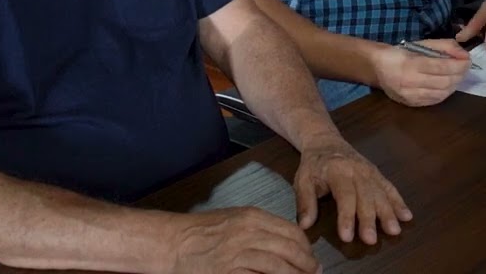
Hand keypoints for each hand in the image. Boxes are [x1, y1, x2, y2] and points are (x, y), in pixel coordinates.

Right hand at [172, 207, 319, 273]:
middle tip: (313, 272)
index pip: (291, 231)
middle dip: (306, 264)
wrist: (171, 243)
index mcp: (252, 217)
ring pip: (278, 266)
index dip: (306, 247)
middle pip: (289, 249)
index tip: (310, 258)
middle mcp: (248, 233)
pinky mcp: (228, 272)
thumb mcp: (234, 219)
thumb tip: (284, 242)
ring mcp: (238, 253)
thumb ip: (258, 228)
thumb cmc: (199, 232)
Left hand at [294, 137, 412, 245]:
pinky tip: (406, 215)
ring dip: (388, 212)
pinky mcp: (377, 174)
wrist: (326, 141)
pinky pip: (390, 188)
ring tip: (394, 230)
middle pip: (365, 196)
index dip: (346, 216)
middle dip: (369, 219)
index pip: (344, 195)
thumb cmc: (313, 165)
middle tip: (372, 240)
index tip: (347, 237)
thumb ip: (305, 202)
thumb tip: (305, 225)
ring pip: (381, 193)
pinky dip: (399, 202)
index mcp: (337, 171)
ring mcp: (370, 172)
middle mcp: (357, 170)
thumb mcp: (302, 180)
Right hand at [371, 38, 470, 106]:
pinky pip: (434, 101)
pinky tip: (447, 85)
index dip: (458, 65)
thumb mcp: (422, 43)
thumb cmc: (401, 52)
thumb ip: (444, 46)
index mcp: (410, 64)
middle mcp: (409, 82)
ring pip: (441, 94)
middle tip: (465, 67)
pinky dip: (445, 93)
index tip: (468, 60)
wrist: (377, 67)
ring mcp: (409, 96)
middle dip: (459, 75)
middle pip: (443, 82)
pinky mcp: (411, 104)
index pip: (441, 67)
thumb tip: (463, 55)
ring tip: (457, 75)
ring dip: (454, 84)